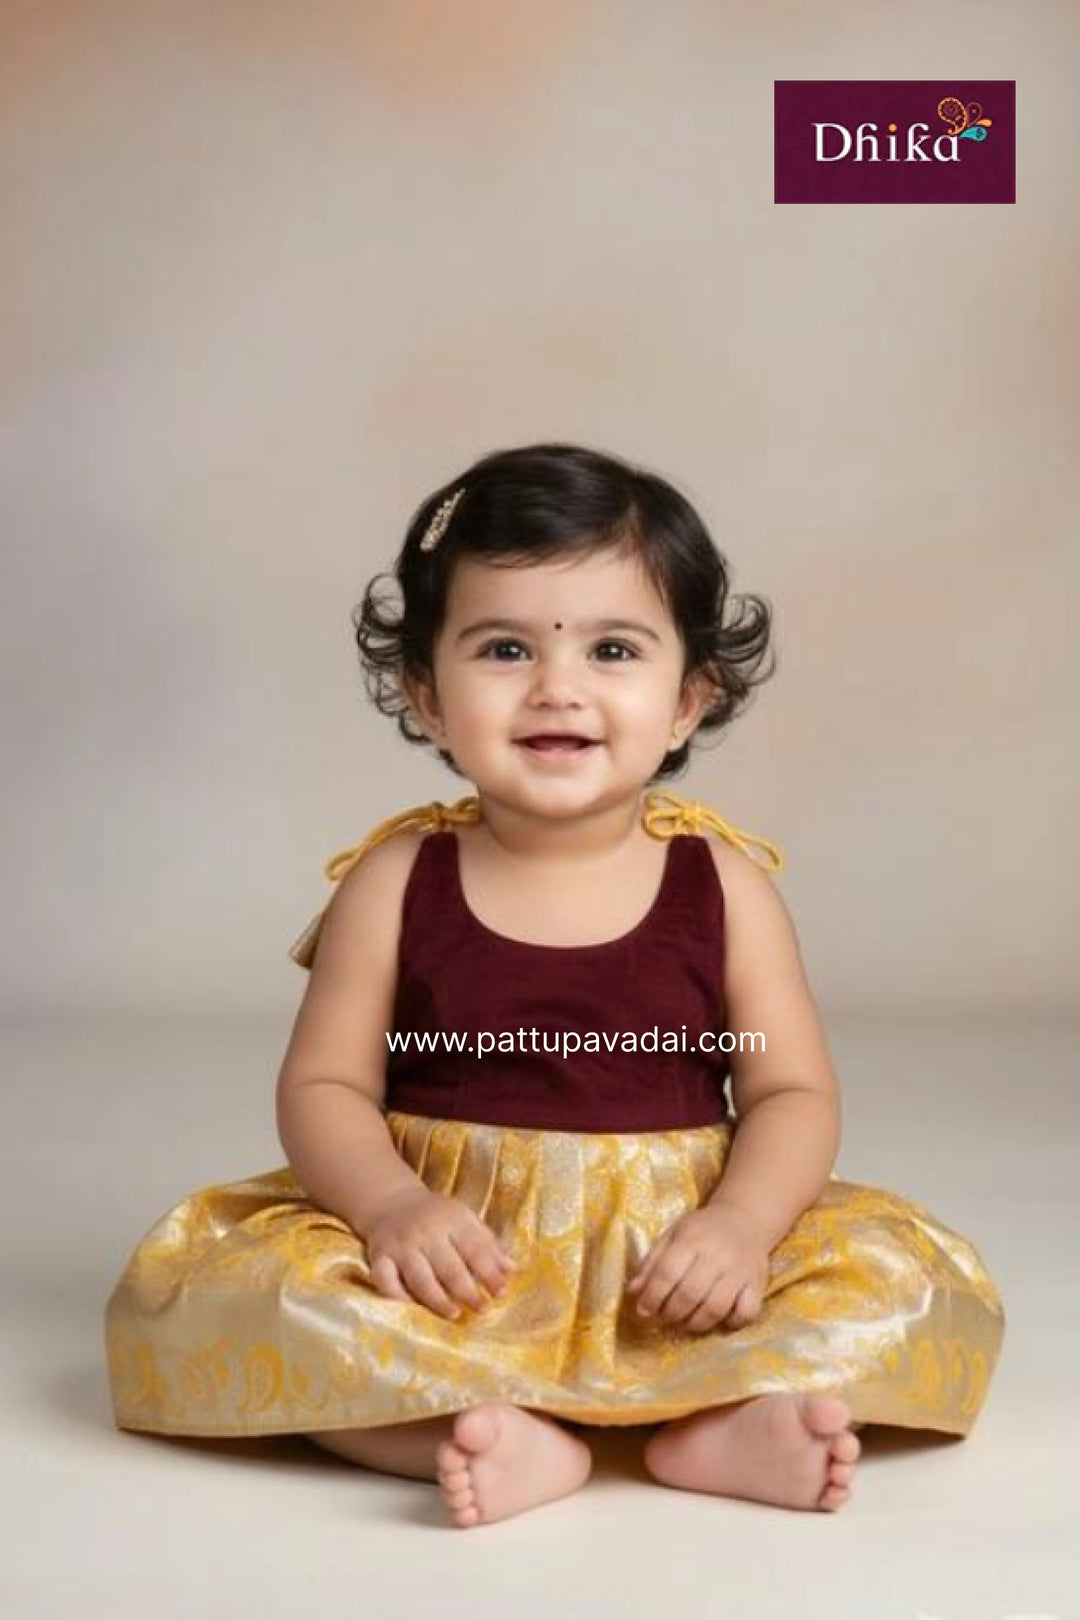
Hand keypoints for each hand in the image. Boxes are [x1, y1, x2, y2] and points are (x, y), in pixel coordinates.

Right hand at [360, 1186, 516, 1321]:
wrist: (392, 1202)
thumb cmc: (437, 1217)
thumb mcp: (465, 1221)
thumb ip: (488, 1245)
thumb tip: (511, 1271)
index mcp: (452, 1220)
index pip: (474, 1248)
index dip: (489, 1272)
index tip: (500, 1293)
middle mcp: (426, 1232)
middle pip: (448, 1266)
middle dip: (467, 1290)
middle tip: (482, 1309)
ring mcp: (401, 1246)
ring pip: (420, 1278)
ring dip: (437, 1299)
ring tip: (454, 1313)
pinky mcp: (379, 1257)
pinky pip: (385, 1281)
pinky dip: (396, 1297)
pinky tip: (410, 1309)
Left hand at [625, 1204, 769, 1333]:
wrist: (746, 1219)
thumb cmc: (702, 1230)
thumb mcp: (673, 1236)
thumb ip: (652, 1262)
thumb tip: (632, 1292)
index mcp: (692, 1239)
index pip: (667, 1273)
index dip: (652, 1296)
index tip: (644, 1310)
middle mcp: (717, 1255)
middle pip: (690, 1294)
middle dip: (671, 1313)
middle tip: (664, 1317)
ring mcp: (740, 1271)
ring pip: (716, 1308)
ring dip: (696, 1323)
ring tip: (686, 1321)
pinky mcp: (758, 1283)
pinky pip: (746, 1312)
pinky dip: (732, 1322)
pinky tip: (720, 1319)